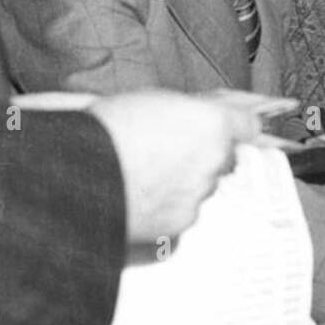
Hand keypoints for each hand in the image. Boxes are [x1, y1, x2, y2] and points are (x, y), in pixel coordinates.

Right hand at [89, 90, 263, 243]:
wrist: (75, 174)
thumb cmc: (104, 130)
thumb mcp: (150, 99)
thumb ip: (186, 112)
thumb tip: (197, 116)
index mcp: (212, 124)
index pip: (249, 126)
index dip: (236, 128)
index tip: (228, 130)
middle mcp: (214, 161)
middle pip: (221, 159)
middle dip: (201, 156)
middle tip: (165, 151)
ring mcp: (198, 195)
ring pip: (200, 188)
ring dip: (181, 183)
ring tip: (141, 175)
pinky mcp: (179, 224)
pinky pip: (180, 213)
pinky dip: (165, 208)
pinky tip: (137, 197)